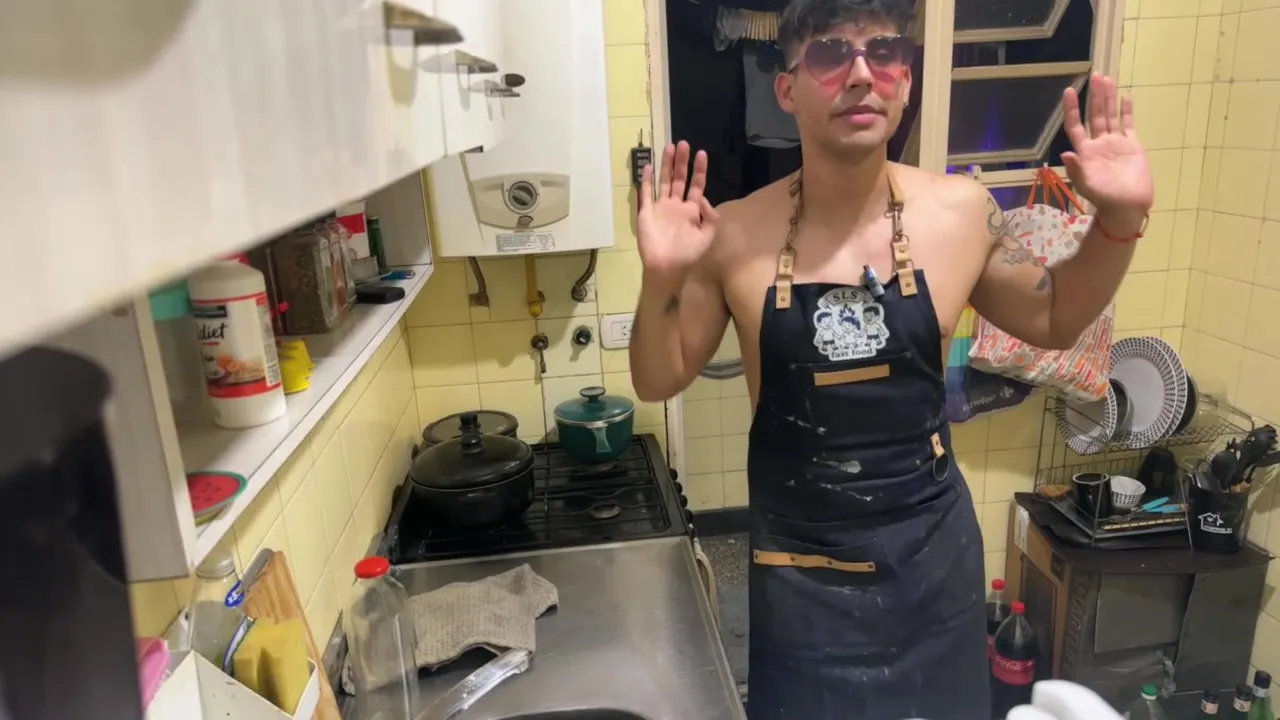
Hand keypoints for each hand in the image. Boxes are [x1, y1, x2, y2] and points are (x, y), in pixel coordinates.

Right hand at [638, 141, 718, 287]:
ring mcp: (660, 207)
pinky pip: (646, 193)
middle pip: (679, 178)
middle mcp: (676, 205)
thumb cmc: (688, 254)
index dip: (699, 170)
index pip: (696, 185)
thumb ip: (710, 216)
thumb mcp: (708, 235)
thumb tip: (704, 198)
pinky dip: (646, 179)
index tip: (701, 154)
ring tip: (668, 147)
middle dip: (681, 161)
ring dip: (666, 165)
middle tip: (683, 143)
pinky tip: (648, 166)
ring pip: (663, 181)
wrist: (667, 266)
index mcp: (691, 210)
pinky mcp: (646, 211)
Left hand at [1061, 73, 1153, 230]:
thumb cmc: (1104, 198)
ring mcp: (1115, 143)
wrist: (1127, 206)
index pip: (1075, 125)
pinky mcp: (1132, 145)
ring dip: (1108, 98)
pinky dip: (1127, 111)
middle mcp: (1099, 143)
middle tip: (1096, 75)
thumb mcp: (1087, 184)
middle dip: (1095, 96)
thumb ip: (1077, 168)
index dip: (1071, 109)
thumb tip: (1065, 153)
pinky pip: (1128, 124)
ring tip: (1107, 79)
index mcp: (1086, 151)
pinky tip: (1125, 96)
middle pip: (1095, 115)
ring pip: (1111, 115)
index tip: (1068, 91)